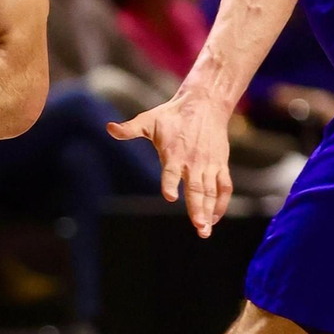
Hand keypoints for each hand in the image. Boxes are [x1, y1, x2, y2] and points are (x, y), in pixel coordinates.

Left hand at [109, 86, 232, 237]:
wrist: (205, 104)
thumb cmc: (173, 115)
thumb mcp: (149, 120)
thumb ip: (130, 129)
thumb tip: (109, 128)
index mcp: (174, 153)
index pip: (170, 172)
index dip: (170, 183)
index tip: (170, 196)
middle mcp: (192, 162)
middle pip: (195, 188)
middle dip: (197, 208)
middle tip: (198, 226)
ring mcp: (208, 165)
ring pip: (210, 191)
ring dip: (209, 211)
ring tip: (205, 229)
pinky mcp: (220, 165)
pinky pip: (224, 186)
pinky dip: (222, 203)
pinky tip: (215, 218)